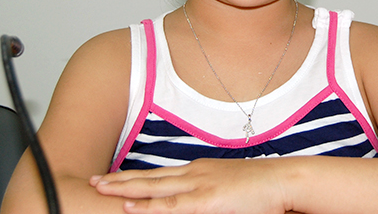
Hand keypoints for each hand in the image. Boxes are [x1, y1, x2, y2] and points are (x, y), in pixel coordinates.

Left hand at [90, 158, 290, 212]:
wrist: (283, 180)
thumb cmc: (262, 188)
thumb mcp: (229, 187)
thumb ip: (210, 194)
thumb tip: (197, 203)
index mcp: (199, 171)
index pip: (159, 175)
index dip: (134, 177)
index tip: (113, 179)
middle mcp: (194, 174)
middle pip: (149, 178)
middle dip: (119, 181)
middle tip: (93, 182)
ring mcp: (198, 186)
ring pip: (153, 189)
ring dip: (124, 190)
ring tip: (100, 190)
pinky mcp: (206, 201)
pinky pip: (170, 206)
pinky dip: (147, 206)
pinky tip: (128, 206)